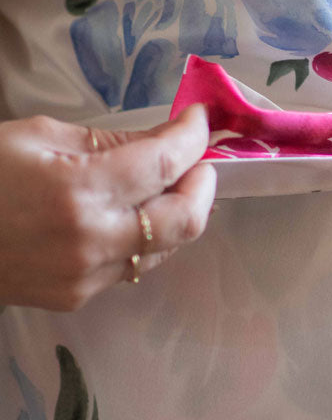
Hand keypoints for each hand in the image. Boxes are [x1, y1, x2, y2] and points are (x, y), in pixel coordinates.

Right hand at [0, 105, 215, 311]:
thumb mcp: (40, 135)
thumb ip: (110, 141)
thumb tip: (164, 139)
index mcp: (78, 190)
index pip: (164, 164)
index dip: (192, 138)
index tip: (199, 120)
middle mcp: (90, 240)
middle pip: (185, 219)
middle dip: (203, 184)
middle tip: (199, 160)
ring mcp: (85, 277)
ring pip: (165, 248)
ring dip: (178, 213)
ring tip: (168, 184)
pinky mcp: (75, 298)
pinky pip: (133, 266)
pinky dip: (146, 237)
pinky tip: (131, 215)